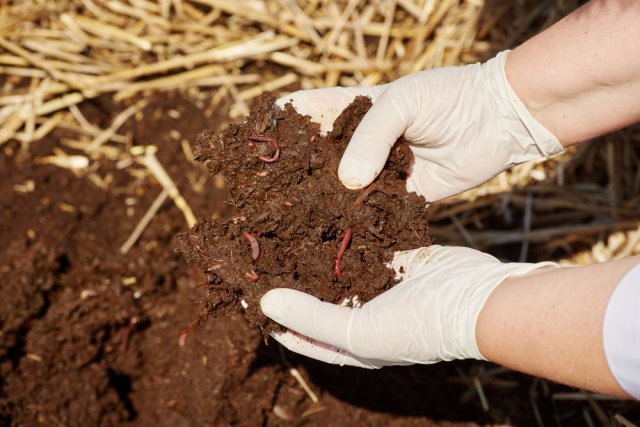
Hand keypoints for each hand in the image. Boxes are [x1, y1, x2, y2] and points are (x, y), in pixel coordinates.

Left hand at [260, 245, 556, 367]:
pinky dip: (347, 233)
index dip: (275, 318)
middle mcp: (361, 313)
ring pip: (338, 267)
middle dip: (291, 277)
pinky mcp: (394, 258)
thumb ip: (312, 318)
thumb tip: (266, 302)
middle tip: (261, 253)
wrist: (478, 300)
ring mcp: (379, 284)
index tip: (246, 295)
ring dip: (316, 251)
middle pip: (316, 296)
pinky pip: (364, 244)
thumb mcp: (359, 333)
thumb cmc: (418, 327)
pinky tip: (325, 214)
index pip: (301, 332)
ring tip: (286, 228)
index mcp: (350, 341)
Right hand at [277, 51, 562, 201]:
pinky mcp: (401, 196)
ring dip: (323, 204)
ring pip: (342, 190)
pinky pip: (373, 211)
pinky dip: (357, 221)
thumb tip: (345, 182)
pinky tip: (335, 235)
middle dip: (295, 176)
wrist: (498, 119)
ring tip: (292, 224)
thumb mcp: (401, 103)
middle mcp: (361, 144)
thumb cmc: (447, 97)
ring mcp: (380, 171)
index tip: (252, 148)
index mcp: (353, 111)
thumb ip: (370, 139)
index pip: (306, 116)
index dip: (280, 129)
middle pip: (319, 161)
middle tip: (266, 198)